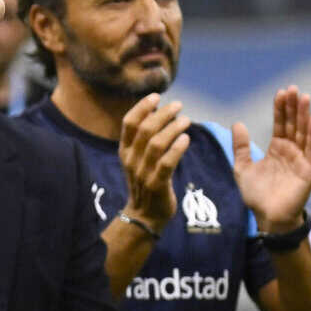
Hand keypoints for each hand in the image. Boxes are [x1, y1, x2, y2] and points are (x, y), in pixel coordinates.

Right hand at [119, 93, 191, 230]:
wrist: (145, 215)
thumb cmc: (146, 181)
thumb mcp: (139, 158)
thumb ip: (145, 138)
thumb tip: (159, 111)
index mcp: (124, 151)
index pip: (129, 123)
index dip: (142, 107)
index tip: (157, 96)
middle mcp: (131, 160)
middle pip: (145, 130)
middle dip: (163, 114)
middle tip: (178, 105)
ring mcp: (142, 173)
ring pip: (157, 144)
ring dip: (173, 128)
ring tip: (186, 120)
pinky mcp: (157, 184)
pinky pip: (167, 163)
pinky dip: (177, 149)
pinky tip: (186, 139)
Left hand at [234, 85, 310, 231]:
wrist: (267, 216)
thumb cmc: (256, 194)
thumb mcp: (242, 167)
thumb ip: (241, 146)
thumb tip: (237, 123)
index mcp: (277, 149)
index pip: (280, 124)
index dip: (280, 109)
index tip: (280, 92)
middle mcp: (291, 151)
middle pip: (293, 124)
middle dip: (293, 107)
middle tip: (293, 88)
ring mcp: (301, 159)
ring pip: (303, 132)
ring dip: (304, 115)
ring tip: (303, 97)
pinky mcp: (309, 169)